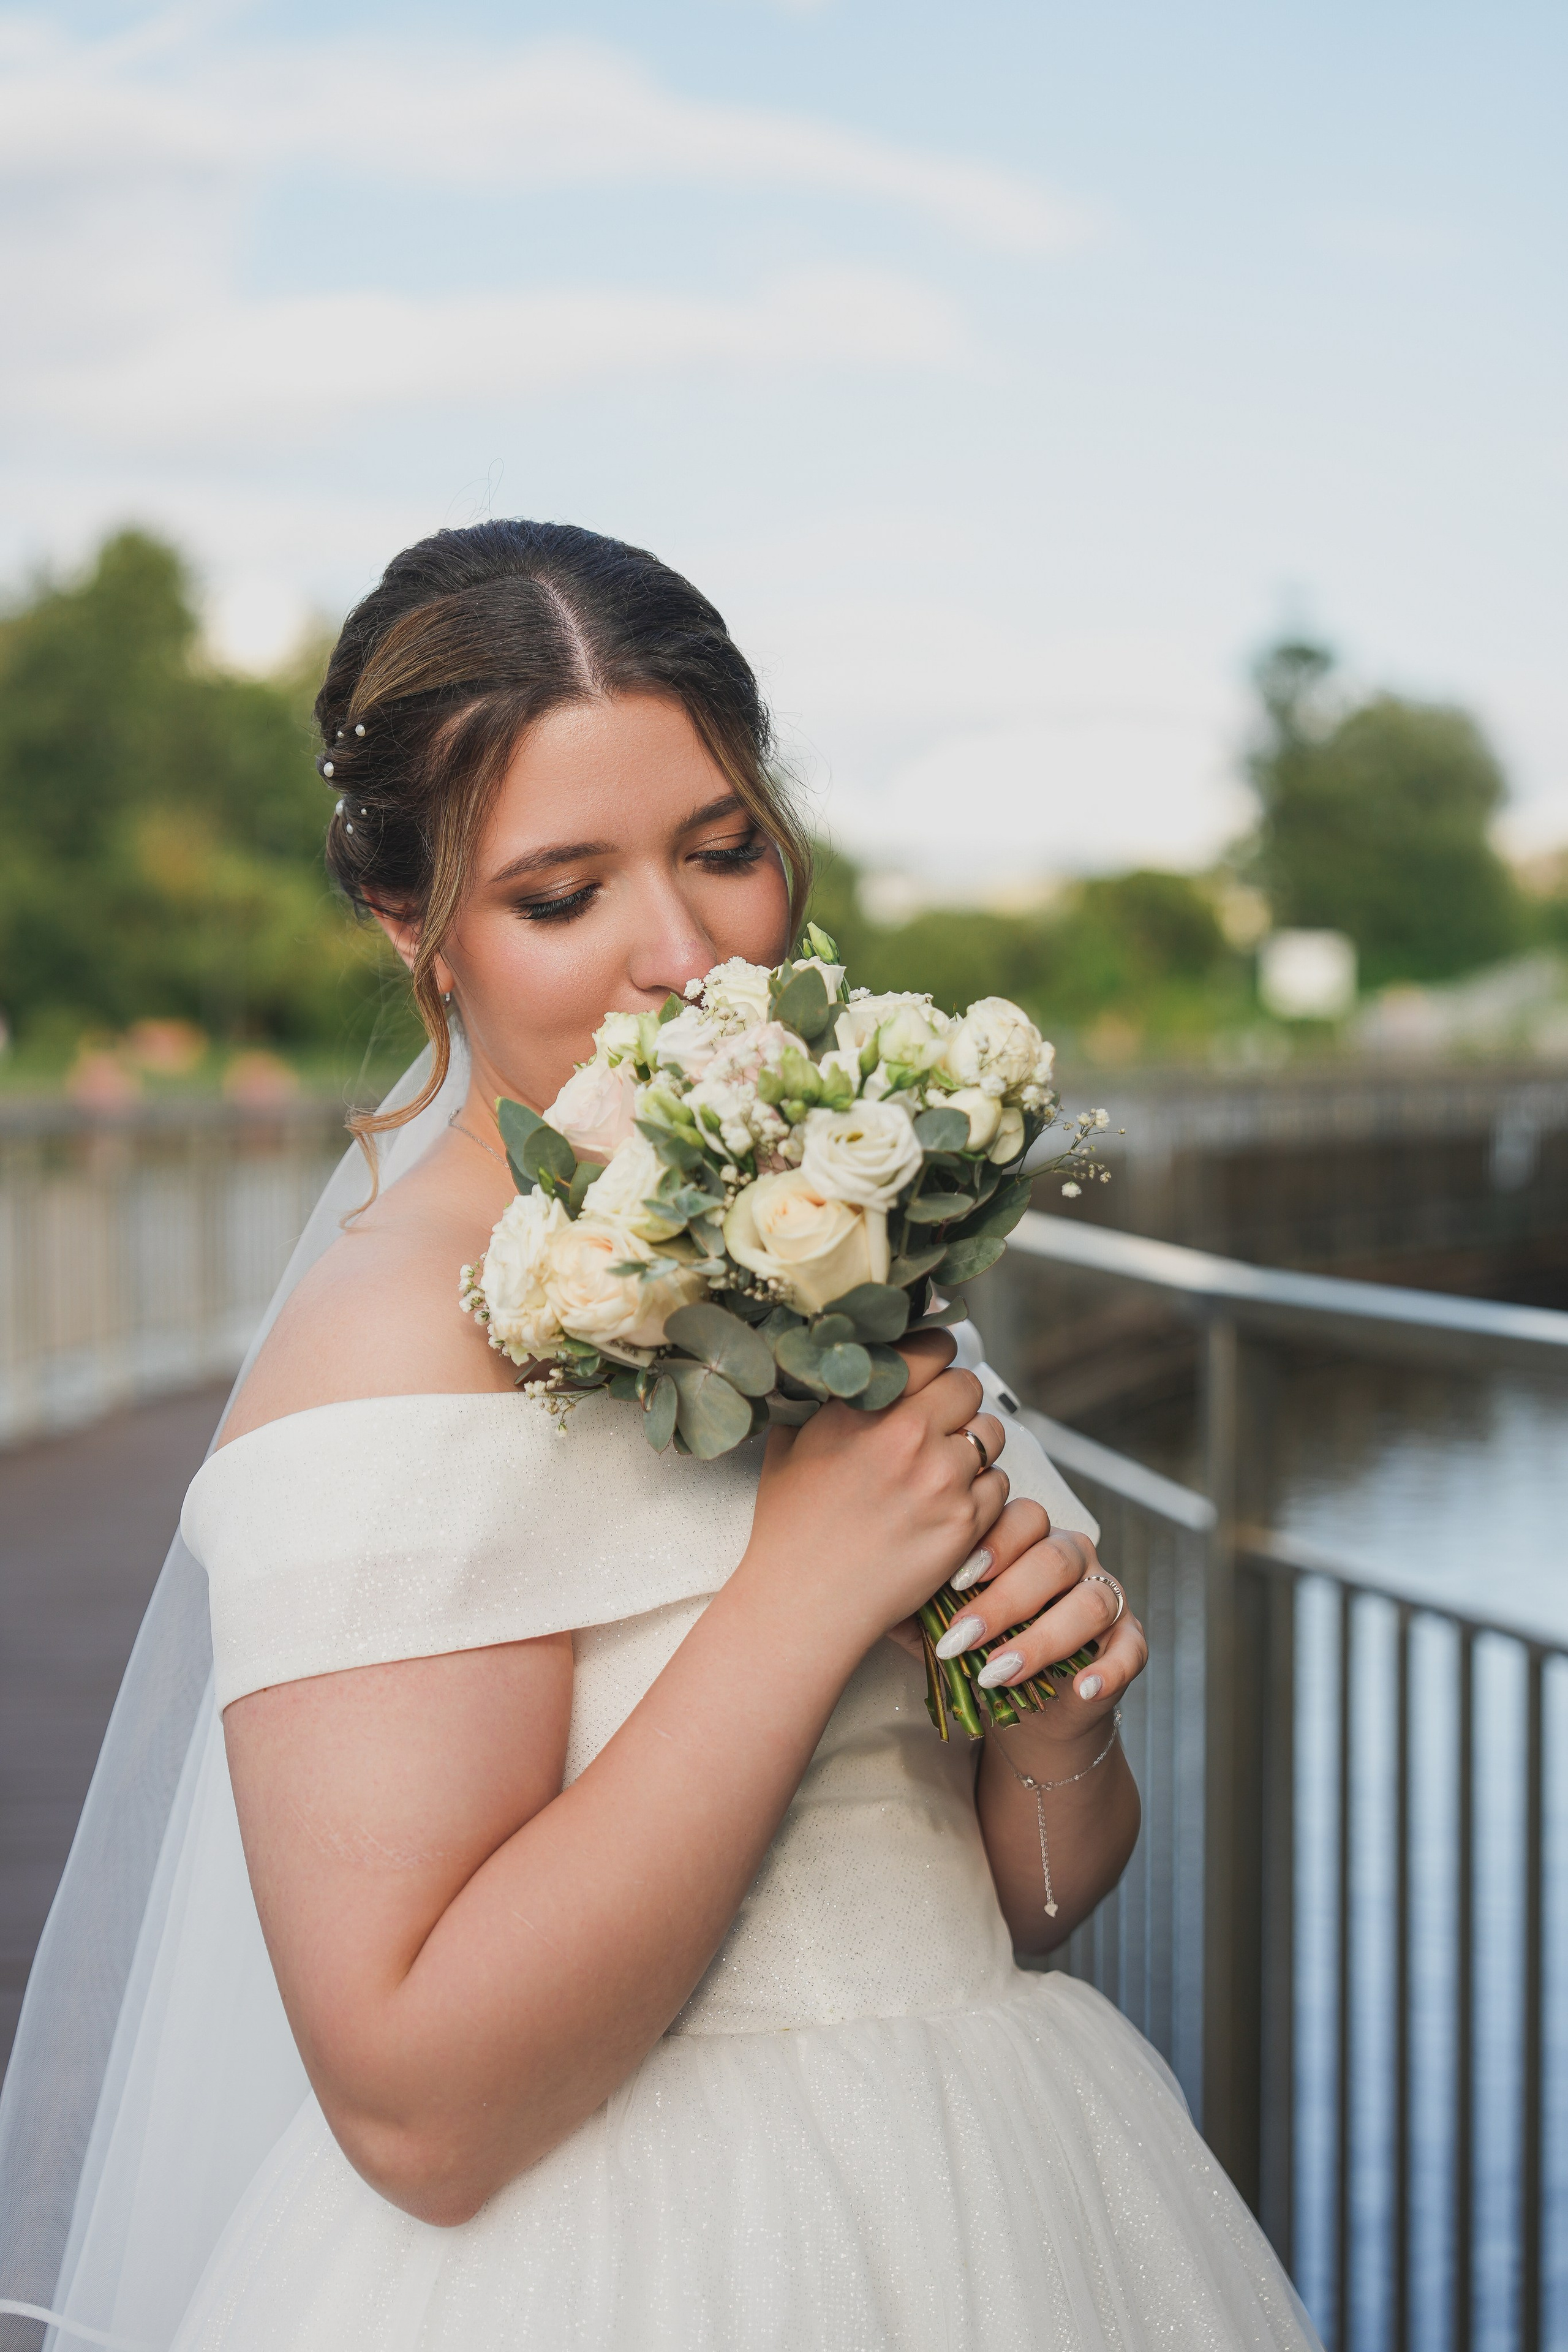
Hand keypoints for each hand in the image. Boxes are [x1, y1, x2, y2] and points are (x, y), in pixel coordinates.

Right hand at [744, 1331, 1009, 1644]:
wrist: (805, 1603)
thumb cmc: (790, 1529)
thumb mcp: (790, 1446)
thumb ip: (822, 1401)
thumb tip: (834, 1367)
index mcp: (865, 1408)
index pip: (932, 1348)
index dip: (935, 1356)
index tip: (929, 1371)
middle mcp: (909, 1436)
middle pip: (968, 1387)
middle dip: (956, 1402)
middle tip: (936, 1424)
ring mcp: (943, 1481)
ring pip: (990, 1435)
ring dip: (972, 1446)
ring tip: (941, 1470)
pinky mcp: (966, 1523)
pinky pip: (998, 1485)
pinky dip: (980, 1492)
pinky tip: (948, 1507)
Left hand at [931, 1498, 1147, 1739]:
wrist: (1029, 1704)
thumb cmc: (980, 1648)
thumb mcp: (944, 1623)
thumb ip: (918, 1603)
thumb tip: (870, 1589)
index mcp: (1030, 1539)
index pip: (1022, 1518)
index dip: (992, 1545)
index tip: (954, 1580)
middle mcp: (1073, 1557)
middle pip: (1054, 1558)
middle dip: (1005, 1599)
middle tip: (961, 1637)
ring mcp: (1107, 1596)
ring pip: (1090, 1601)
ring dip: (1043, 1638)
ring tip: (997, 1673)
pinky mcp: (1130, 1641)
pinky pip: (1132, 1647)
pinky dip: (1110, 1668)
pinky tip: (1081, 1688)